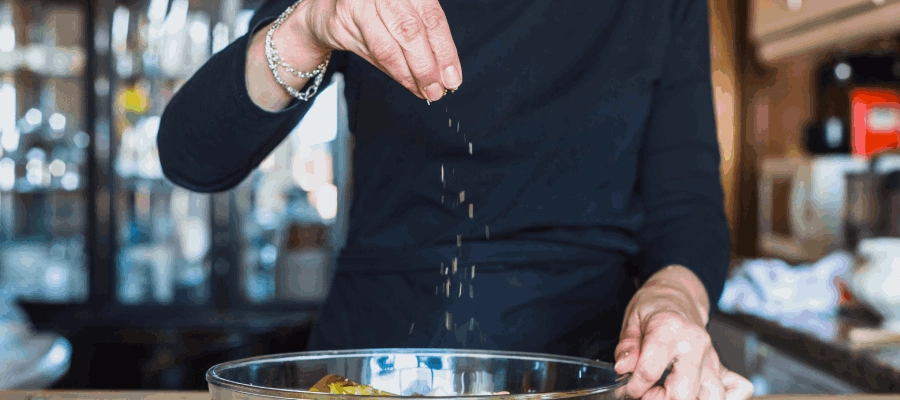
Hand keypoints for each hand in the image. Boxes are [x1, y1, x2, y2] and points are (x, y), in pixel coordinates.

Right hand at [295, 0, 461, 100]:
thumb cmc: (376, 10)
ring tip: (425, 91)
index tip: (453, 77)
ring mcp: (361, 3)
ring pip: (389, 47)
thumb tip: (447, 75)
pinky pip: (372, 53)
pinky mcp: (343, 20)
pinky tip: (406, 83)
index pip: (432, 18)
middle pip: (411, 31)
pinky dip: (393, 72)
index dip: (445, 51)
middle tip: (438, 90)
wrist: (328, 9)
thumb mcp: (406, 13)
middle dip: (427, 67)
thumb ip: (425, 38)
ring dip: (410, 75)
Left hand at [614, 266, 752, 399]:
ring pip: (711, 397)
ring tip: (666, 392)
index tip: (627, 387)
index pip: (650, 371)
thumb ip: (627, 347)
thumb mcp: (632, 319)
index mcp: (669, 329)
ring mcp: (711, 357)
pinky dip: (719, 398)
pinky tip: (697, 395)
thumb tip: (623, 368)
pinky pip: (734, 390)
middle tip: (646, 392)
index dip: (634, 386)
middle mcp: (695, 344)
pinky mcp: (720, 366)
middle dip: (660, 399)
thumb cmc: (654, 306)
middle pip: (683, 393)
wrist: (679, 296)